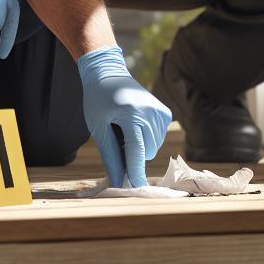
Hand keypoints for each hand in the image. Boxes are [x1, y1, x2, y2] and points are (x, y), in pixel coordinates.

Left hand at [77, 46, 171, 187]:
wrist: (108, 72)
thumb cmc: (98, 99)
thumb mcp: (97, 126)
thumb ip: (109, 153)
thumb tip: (117, 181)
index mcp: (131, 113)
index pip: (137, 150)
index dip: (135, 172)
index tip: (136, 190)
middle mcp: (150, 112)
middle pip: (145, 152)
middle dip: (131, 154)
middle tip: (115, 135)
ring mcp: (161, 111)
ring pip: (152, 148)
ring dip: (138, 146)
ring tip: (123, 125)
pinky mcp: (165, 113)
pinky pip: (157, 138)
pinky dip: (146, 137)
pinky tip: (134, 123)